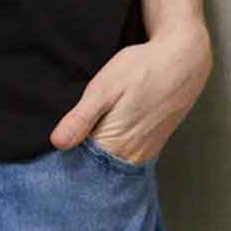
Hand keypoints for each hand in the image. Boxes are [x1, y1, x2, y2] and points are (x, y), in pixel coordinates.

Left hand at [49, 21, 213, 166]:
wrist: (184, 59)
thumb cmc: (142, 69)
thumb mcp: (104, 87)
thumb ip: (81, 118)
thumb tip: (57, 143)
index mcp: (116, 144)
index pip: (81, 168)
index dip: (62, 163)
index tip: (46, 157)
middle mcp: (131, 155)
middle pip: (96, 170)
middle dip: (77, 163)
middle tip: (58, 149)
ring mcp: (144, 152)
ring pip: (111, 164)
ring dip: (94, 158)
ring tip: (77, 141)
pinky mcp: (152, 144)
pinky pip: (125, 156)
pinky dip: (110, 152)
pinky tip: (100, 137)